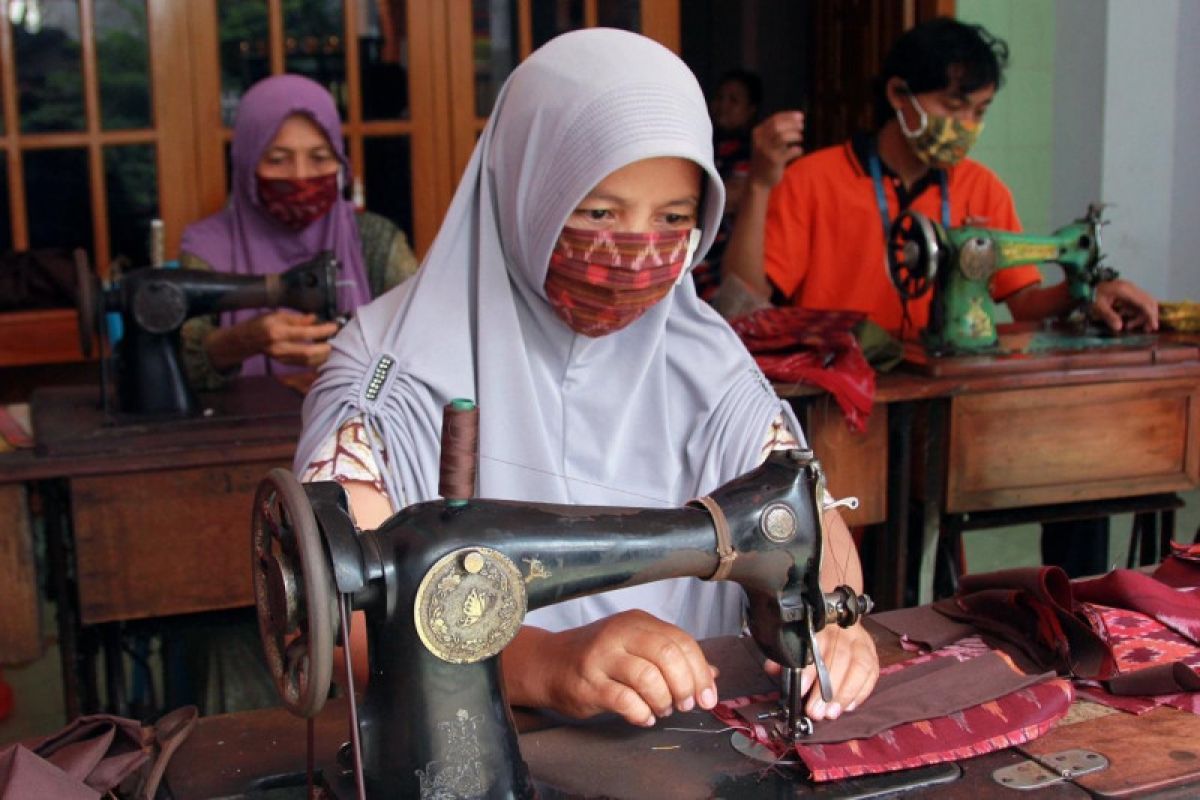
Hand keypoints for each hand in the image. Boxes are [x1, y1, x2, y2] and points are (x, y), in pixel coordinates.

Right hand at [237, 310, 339, 366]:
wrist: (246, 340)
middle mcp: (279, 348)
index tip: (334, 326)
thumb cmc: (262, 323)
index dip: (322, 330)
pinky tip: (322, 353)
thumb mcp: (277, 315)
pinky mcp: (284, 363)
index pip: (304, 333)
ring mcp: (281, 358)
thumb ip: (297, 319)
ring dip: (322, 355)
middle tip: (334, 341)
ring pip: (307, 362)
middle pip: (307, 353)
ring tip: (330, 346)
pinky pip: (303, 364)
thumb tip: (315, 318)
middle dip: (324, 348)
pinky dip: (315, 359)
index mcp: (277, 332)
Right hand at [528, 610, 719, 726]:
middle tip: (685, 704)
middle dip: (685, 686)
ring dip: (663, 701)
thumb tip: (712, 674)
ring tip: (661, 710)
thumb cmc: (598, 657)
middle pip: (667, 656)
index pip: (681, 641)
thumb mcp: (636, 646)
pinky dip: (641, 714)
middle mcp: (620, 634)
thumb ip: (673, 657)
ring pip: (648, 678)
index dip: (700, 671)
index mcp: (637, 622)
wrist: (548, 663)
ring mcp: (601, 658)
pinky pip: (625, 701)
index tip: (708, 696)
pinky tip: (643, 717)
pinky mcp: (588, 684)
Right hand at [748, 111, 804, 189]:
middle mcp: (760, 140)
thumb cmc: (765, 158)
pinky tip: (799, 151)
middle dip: (793, 124)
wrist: (758, 180)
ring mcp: (766, 151)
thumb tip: (796, 119)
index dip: (789, 116)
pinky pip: (790, 151)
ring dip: (795, 135)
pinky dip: (797, 150)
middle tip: (802, 126)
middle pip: (779, 126)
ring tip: (800, 138)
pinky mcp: (774, 161)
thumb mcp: (764, 142)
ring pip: (783, 137)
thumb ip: (774, 131)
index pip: (775, 119)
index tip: (800, 116)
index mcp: (757, 133)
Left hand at [765, 622, 878, 720]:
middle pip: (840, 659)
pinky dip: (861, 692)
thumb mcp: (794, 640)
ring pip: (859, 667)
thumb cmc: (812, 636)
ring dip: (845, 694)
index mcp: (820, 626)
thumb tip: (772, 669)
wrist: (836, 618)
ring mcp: (861, 642)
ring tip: (832, 712)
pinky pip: (871, 674)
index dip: (809, 671)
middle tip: (816, 711)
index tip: (802, 691)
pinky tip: (849, 706)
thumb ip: (784, 655)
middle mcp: (844, 632)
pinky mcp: (872, 654)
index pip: (816, 647)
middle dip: (828, 690)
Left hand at [1091, 279, 1158, 332]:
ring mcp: (1130, 289)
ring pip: (1144, 303)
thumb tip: (1120, 328)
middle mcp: (1130, 287)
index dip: (1150, 315)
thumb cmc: (1090, 295)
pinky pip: (1137, 303)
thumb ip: (1109, 316)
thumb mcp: (1097, 307)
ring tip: (1128, 326)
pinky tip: (1126, 320)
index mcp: (1124, 290)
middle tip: (1145, 329)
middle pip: (1148, 301)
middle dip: (1149, 316)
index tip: (1154, 327)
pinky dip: (1135, 312)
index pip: (1144, 303)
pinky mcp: (1127, 292)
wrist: (1085, 286)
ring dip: (1140, 315)